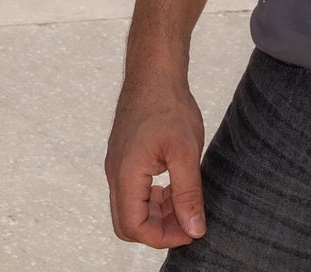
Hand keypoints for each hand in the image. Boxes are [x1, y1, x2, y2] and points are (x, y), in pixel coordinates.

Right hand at [106, 61, 207, 249]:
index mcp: (126, 173)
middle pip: (127, 223)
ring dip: (157, 215)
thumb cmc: (168, 105)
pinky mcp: (124, 158)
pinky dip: (153, 199)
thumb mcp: (186, 152)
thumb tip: (194, 230)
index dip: (163, 237)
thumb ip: (188, 194)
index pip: (134, 227)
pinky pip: (133, 192)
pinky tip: (174, 188)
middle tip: (188, 221)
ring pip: (131, 208)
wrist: (154, 72)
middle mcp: (115, 173)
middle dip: (158, 230)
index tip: (191, 230)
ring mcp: (117, 165)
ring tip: (185, 203)